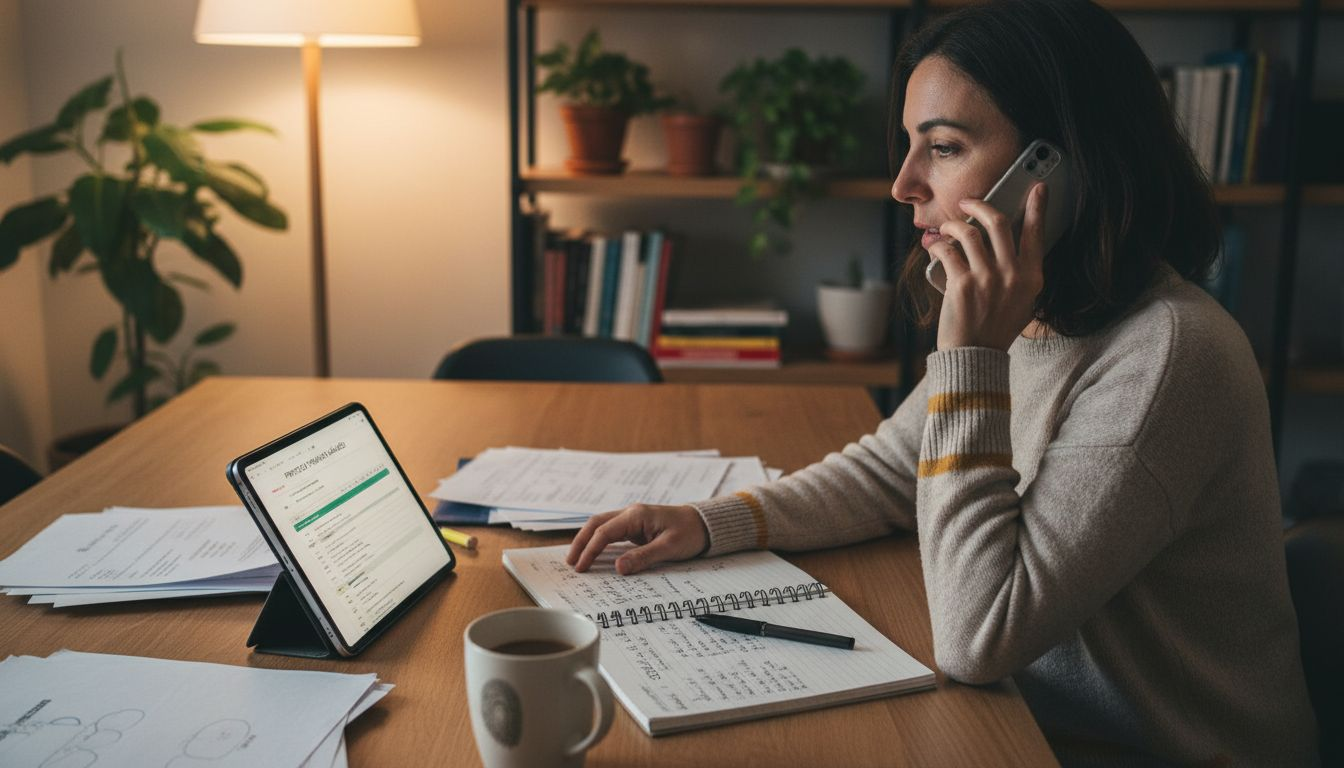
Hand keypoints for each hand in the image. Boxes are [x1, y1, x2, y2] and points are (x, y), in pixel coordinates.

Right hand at [566, 504, 708, 574]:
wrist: (705, 524)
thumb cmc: (691, 533)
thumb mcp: (669, 548)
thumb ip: (643, 557)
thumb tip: (618, 568)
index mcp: (637, 515)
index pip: (604, 532)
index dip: (590, 549)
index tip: (581, 566)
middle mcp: (631, 513)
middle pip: (596, 523)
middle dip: (581, 542)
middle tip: (571, 562)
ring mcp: (633, 518)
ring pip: (601, 525)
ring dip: (587, 540)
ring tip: (577, 559)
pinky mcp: (636, 525)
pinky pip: (611, 531)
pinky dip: (599, 541)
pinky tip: (594, 553)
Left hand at [929, 182, 1046, 350]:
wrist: (976, 355)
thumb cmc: (997, 327)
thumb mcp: (1023, 301)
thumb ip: (1020, 273)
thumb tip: (1007, 241)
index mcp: (1032, 277)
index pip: (1036, 233)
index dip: (1038, 207)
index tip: (1037, 187)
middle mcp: (1012, 274)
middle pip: (998, 222)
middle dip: (980, 205)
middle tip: (967, 202)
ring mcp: (987, 278)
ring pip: (969, 232)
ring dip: (953, 224)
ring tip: (946, 228)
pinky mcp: (961, 285)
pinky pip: (947, 251)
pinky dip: (937, 244)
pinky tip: (934, 246)